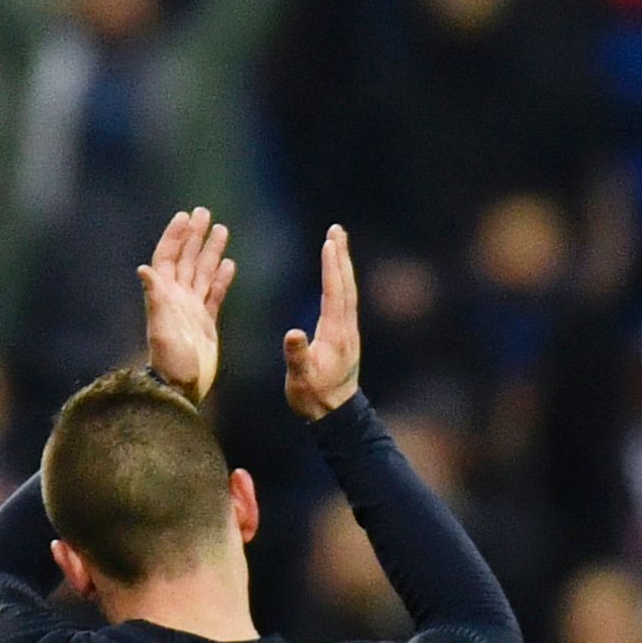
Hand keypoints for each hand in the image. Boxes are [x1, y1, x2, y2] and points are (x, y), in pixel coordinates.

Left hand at [137, 206, 235, 401]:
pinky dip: (221, 278)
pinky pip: (214, 294)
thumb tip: (144, 269)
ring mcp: (191, 309)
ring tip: (222, 229)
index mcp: (165, 296)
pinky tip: (229, 264)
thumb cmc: (170, 362)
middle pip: (186, 259)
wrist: (181, 388)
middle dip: (195, 235)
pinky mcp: (206, 322)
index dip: (175, 236)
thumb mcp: (160, 330)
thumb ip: (154, 299)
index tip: (185, 216)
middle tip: (204, 212)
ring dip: (210, 251)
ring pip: (202, 272)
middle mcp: (177, 298)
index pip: (168, 257)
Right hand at [285, 223, 365, 418]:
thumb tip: (293, 332)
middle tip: (337, 229)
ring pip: (348, 289)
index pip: (334, 292)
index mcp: (335, 333)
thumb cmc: (314, 396)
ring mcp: (349, 330)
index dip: (331, 266)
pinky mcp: (346, 335)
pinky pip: (345, 299)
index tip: (329, 242)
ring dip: (342, 264)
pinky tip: (337, 274)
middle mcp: (346, 327)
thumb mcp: (300, 378)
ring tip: (336, 242)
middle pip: (345, 284)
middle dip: (340, 255)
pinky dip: (341, 280)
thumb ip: (296, 355)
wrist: (336, 413)